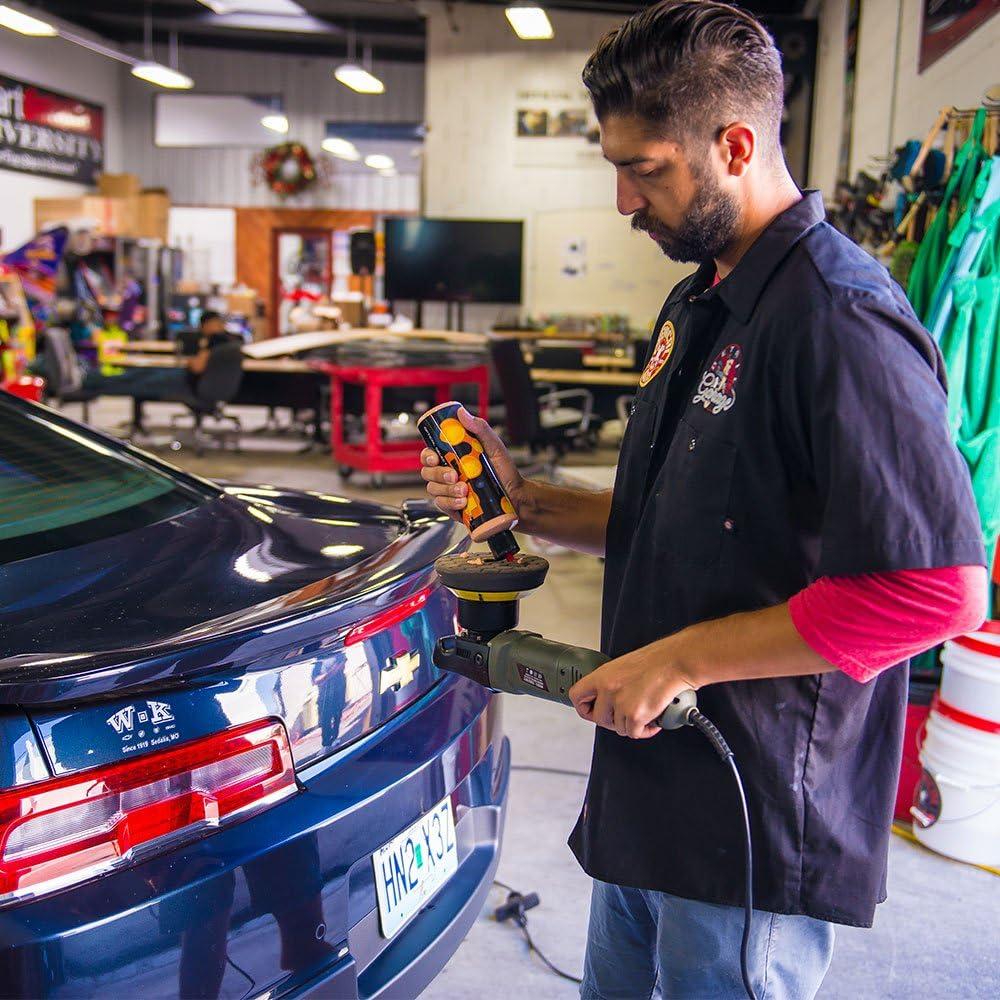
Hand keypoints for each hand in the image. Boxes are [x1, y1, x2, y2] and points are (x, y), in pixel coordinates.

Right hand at [420, 407, 524, 520]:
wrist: (515, 497)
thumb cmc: (505, 472)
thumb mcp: (494, 447)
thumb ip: (479, 429)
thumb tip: (462, 413)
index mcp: (454, 458)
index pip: (430, 454)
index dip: (427, 455)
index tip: (434, 458)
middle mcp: (448, 473)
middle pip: (427, 472)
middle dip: (438, 474)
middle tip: (454, 475)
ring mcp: (449, 491)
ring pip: (433, 489)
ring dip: (447, 490)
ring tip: (464, 490)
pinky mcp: (453, 507)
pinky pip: (442, 505)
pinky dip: (451, 503)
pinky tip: (463, 501)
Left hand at [568, 643, 698, 739]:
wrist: (675, 662)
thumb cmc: (657, 660)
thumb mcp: (624, 666)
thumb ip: (612, 682)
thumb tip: (608, 697)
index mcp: (602, 675)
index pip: (577, 695)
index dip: (584, 707)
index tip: (591, 710)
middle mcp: (608, 689)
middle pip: (599, 719)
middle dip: (613, 721)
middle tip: (626, 716)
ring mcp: (621, 704)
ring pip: (618, 728)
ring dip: (631, 725)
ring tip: (644, 714)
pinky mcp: (635, 716)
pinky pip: (634, 733)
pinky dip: (645, 731)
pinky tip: (652, 722)